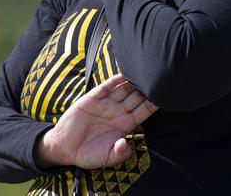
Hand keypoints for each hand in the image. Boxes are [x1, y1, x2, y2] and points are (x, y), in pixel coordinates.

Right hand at [34, 74, 157, 169]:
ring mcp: (106, 103)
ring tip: (143, 72)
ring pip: (124, 89)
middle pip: (137, 97)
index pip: (144, 111)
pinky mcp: (93, 98)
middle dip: (146, 89)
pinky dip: (115, 79)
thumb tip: (127, 145)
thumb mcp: (107, 158)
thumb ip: (120, 154)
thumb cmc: (88, 154)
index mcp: (125, 125)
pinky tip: (124, 73)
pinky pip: (107, 86)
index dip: (153, 104)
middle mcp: (118, 111)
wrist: (65, 147)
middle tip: (157, 79)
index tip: (165, 96)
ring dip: (133, 81)